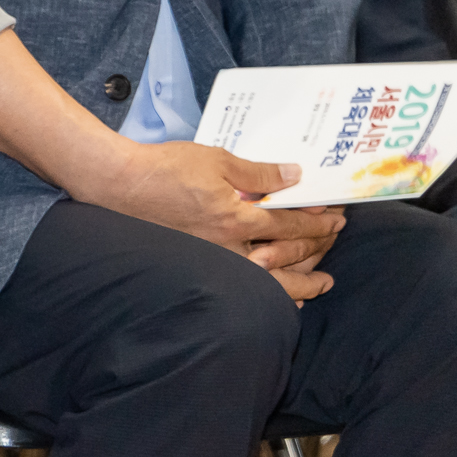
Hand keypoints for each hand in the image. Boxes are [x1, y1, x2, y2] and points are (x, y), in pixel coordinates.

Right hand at [92, 143, 344, 299]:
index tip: (336, 217)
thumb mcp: (215, 160)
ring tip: (322, 282)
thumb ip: (258, 172)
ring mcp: (217, 261)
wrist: (120, 185)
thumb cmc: (164, 169)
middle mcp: (231, 246)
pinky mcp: (203, 266)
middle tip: (336, 238)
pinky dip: (270, 295)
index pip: (292, 224)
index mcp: (238, 218)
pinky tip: (282, 296)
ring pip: (272, 282)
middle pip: (289, 254)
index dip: (318, 221)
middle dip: (318, 245)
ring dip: (302, 282)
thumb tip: (294, 176)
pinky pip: (247, 288)